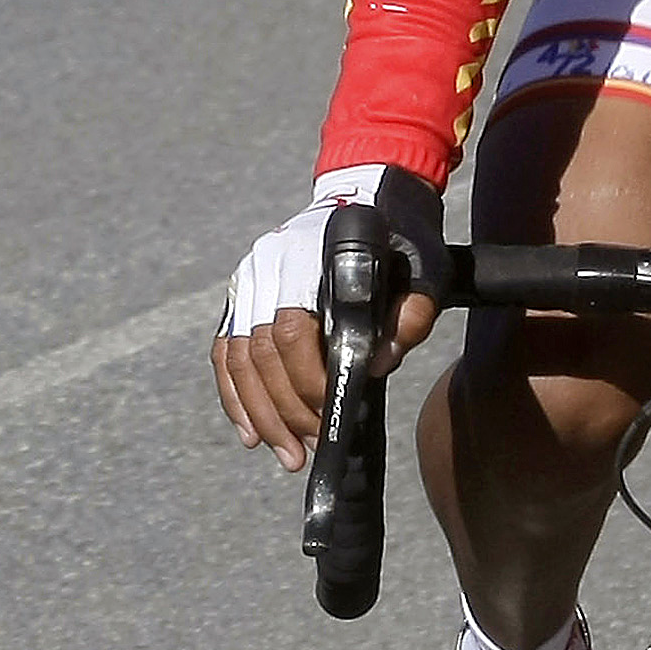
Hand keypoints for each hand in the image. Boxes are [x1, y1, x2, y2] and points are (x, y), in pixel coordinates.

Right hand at [211, 165, 446, 467]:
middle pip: (260, 351)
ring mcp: (249, 278)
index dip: (307, 381)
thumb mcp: (424, 270)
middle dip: (284, 409)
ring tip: (287, 455)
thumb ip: (410, 316)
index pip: (291, 330)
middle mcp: (267, 263)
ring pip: (237, 358)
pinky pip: (226, 353)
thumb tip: (375, 366)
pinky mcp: (242, 294)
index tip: (331, 414)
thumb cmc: (401, 239)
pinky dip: (235, 398)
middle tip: (309, 448)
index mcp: (308, 254)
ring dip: (260, 415)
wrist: (370, 194)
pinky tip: (251, 435)